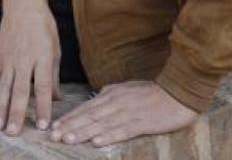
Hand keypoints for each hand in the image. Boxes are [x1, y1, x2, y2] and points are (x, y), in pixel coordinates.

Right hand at [0, 0, 60, 134]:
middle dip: (17, 113)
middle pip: (20, 91)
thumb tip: (56, 98)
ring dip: (0, 108)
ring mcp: (8, 59)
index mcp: (43, 57)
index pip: (43, 86)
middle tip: (14, 132)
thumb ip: (54, 75)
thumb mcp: (55, 48)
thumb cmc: (43, 27)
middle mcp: (24, 60)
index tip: (42, 124)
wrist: (23, 5)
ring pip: (3, 88)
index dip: (43, 106)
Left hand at [49, 81, 197, 146]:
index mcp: (112, 94)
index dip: (69, 118)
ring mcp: (129, 113)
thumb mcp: (127, 89)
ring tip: (69, 139)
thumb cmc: (152, 92)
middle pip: (90, 116)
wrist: (178, 92)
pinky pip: (123, 131)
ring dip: (84, 132)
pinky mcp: (142, 123)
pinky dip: (109, 136)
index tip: (54, 127)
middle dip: (70, 126)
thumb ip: (110, 94)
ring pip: (102, 124)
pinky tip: (97, 142)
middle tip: (54, 136)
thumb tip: (95, 99)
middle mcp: (117, 103)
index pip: (86, 107)